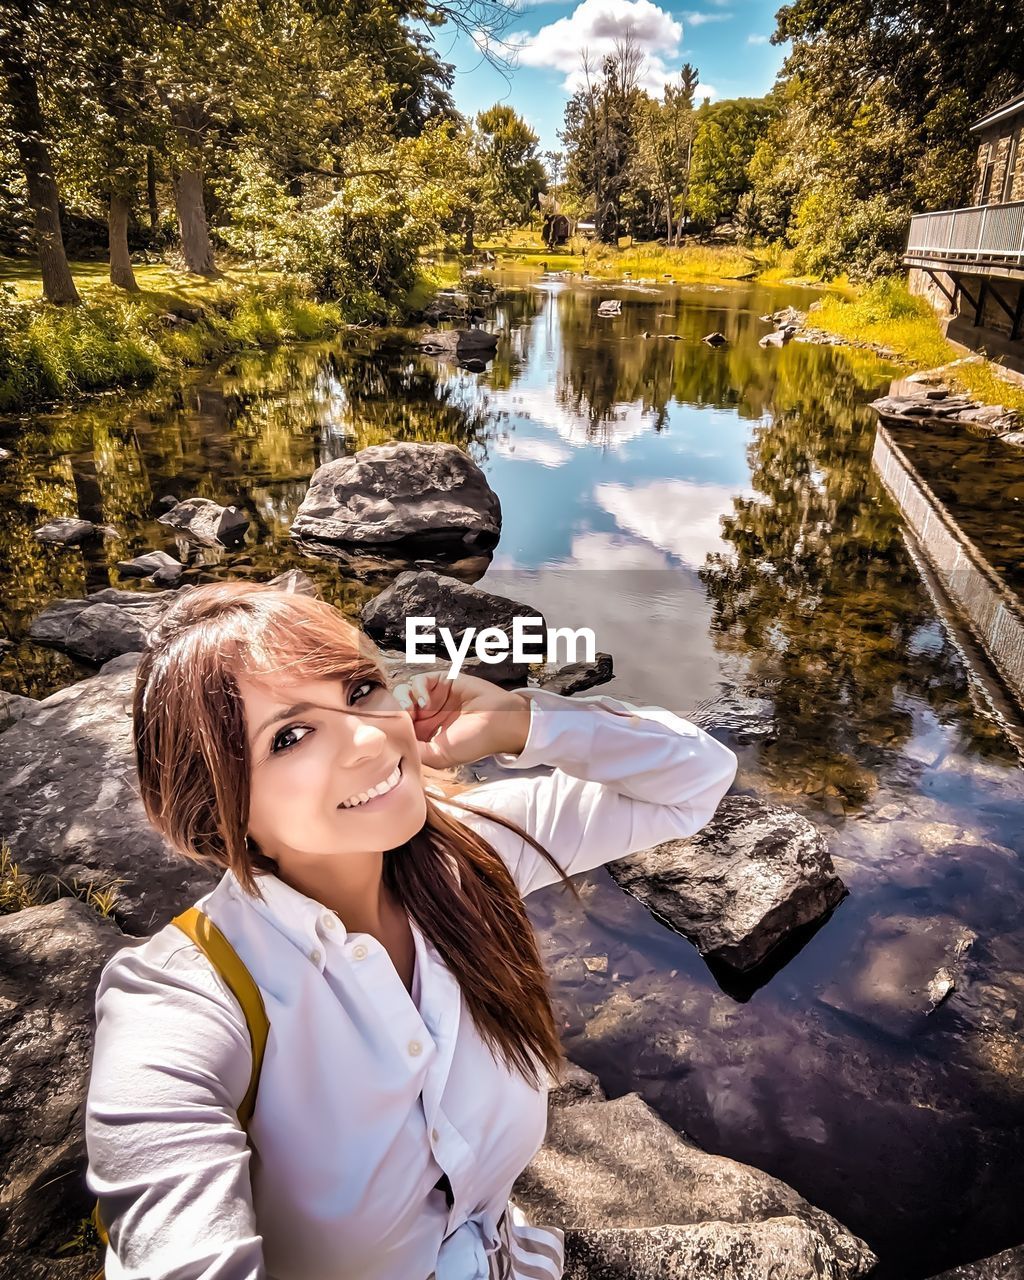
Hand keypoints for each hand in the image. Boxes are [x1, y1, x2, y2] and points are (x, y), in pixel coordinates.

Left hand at [392, 671, 531, 769]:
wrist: (499, 723)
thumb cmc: (473, 742)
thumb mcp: (439, 755)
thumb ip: (416, 752)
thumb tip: (393, 745)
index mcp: (425, 734)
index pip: (399, 726)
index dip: (393, 726)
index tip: (393, 731)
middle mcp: (427, 715)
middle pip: (398, 706)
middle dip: (395, 711)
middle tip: (400, 718)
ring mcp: (434, 697)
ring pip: (405, 692)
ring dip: (403, 699)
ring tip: (413, 710)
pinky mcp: (442, 681)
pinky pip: (419, 680)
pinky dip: (417, 689)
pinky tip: (426, 702)